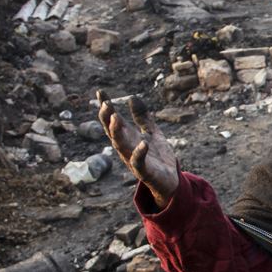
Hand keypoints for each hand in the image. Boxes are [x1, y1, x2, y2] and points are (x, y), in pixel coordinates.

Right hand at [97, 91, 178, 208]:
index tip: (100, 92)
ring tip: (116, 118)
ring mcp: (133, 160)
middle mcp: (127, 148)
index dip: (106, 107)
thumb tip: (132, 97)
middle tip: (105, 104)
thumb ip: (142, 117)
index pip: (113, 120)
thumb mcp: (152, 132)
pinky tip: (143, 143)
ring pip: (121, 146)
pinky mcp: (145, 171)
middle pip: (113, 132)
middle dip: (107, 119)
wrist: (170, 180)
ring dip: (117, 133)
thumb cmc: (158, 157)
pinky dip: (139, 153)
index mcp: (128, 138)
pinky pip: (139, 162)